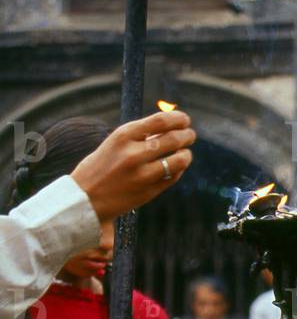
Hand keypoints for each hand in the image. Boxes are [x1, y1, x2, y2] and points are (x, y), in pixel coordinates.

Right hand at [71, 110, 195, 226]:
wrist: (84, 199)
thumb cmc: (100, 167)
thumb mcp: (114, 144)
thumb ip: (139, 136)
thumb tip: (168, 126)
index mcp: (122, 136)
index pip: (160, 121)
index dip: (178, 119)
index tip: (185, 119)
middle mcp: (133, 154)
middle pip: (172, 139)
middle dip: (186, 135)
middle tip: (190, 135)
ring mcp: (142, 175)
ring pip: (177, 160)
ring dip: (186, 154)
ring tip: (186, 152)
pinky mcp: (147, 193)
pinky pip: (172, 177)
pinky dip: (178, 170)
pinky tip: (177, 167)